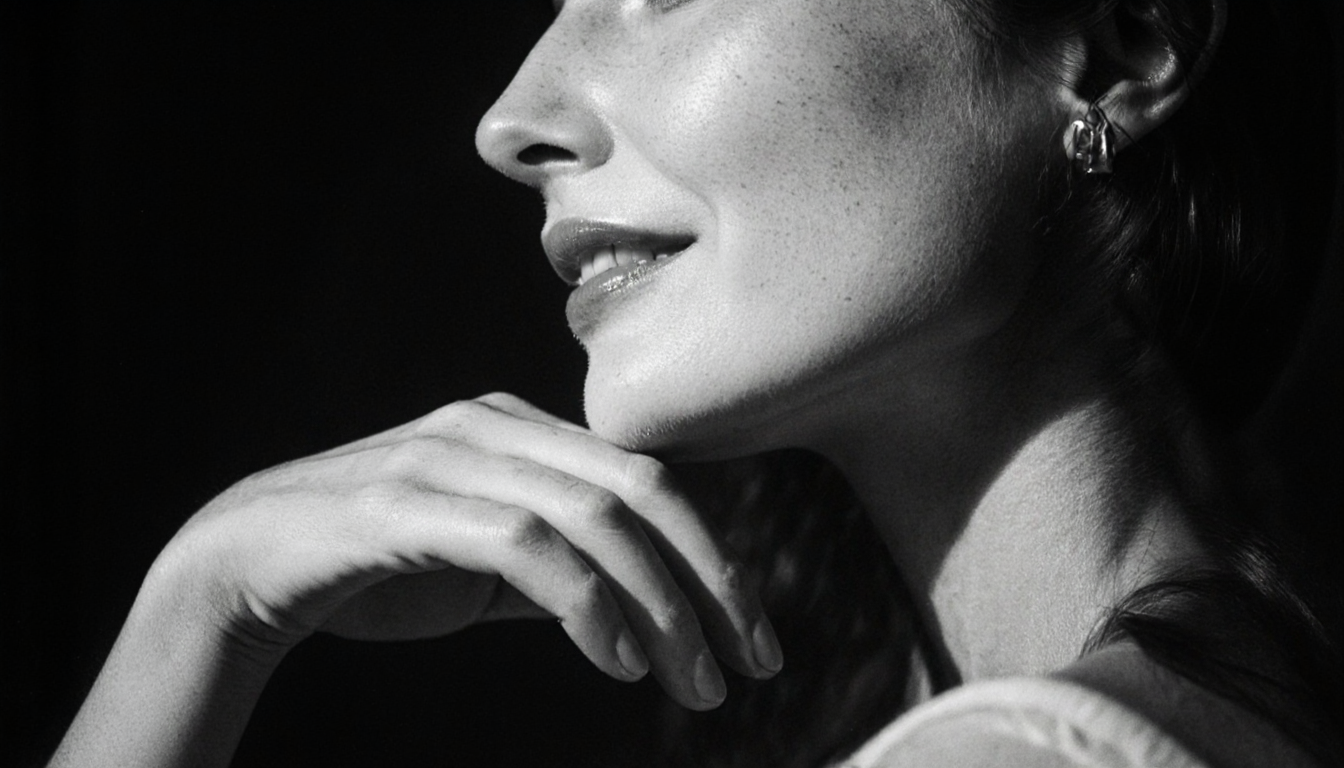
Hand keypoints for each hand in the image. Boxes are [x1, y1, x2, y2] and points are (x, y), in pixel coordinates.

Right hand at [162, 393, 781, 709]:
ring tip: (694, 682)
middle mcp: (495, 424)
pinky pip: (527, 544)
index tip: (752, 634)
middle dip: (710, 579)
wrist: (245, 566)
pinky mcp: (409, 500)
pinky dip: (587, 602)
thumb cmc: (375, 567)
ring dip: (659, 607)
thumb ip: (557, 564)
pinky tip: (617, 660)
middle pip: (640, 489)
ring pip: (594, 516)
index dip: (713, 555)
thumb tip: (639, 603)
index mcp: (522, 429)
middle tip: (753, 662)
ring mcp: (451, 454)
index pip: (648, 481)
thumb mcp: (486, 567)